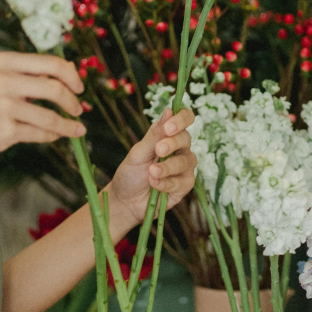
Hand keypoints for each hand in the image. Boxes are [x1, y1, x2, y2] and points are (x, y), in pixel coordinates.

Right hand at [0, 52, 85, 166]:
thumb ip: (29, 74)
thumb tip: (71, 72)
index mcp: (4, 61)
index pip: (51, 63)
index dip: (72, 76)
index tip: (79, 87)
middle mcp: (3, 80)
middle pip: (55, 88)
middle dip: (73, 101)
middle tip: (78, 109)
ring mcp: (3, 106)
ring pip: (51, 116)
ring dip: (68, 125)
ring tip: (76, 129)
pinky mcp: (5, 130)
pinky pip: (41, 133)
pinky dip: (53, 135)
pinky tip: (56, 136)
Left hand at [108, 107, 196, 228]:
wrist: (125, 201)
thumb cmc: (130, 173)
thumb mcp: (138, 152)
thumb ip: (154, 134)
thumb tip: (169, 110)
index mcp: (168, 136)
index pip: (185, 119)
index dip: (182, 119)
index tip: (169, 127)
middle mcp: (180, 149)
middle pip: (186, 139)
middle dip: (172, 144)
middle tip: (158, 150)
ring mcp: (184, 168)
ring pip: (186, 161)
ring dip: (167, 167)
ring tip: (151, 172)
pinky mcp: (184, 186)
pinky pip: (182, 181)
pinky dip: (166, 183)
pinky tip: (154, 185)